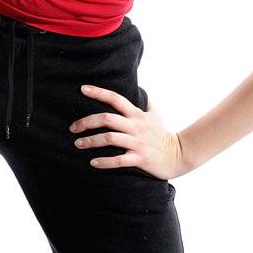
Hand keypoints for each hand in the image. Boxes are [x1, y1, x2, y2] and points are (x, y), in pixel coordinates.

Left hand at [70, 83, 188, 180]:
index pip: (116, 99)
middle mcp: (136, 127)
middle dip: (87, 122)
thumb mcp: (156, 114)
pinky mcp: (140, 159)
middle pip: (107, 119)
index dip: (99, 92)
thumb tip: (141, 90)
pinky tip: (93, 163)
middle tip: (73, 128)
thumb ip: (146, 102)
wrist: (178, 154)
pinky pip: (119, 160)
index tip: (83, 89)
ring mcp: (137, 143)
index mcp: (137, 115)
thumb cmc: (163, 134)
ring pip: (110, 138)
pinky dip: (104, 161)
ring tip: (78, 144)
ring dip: (91, 141)